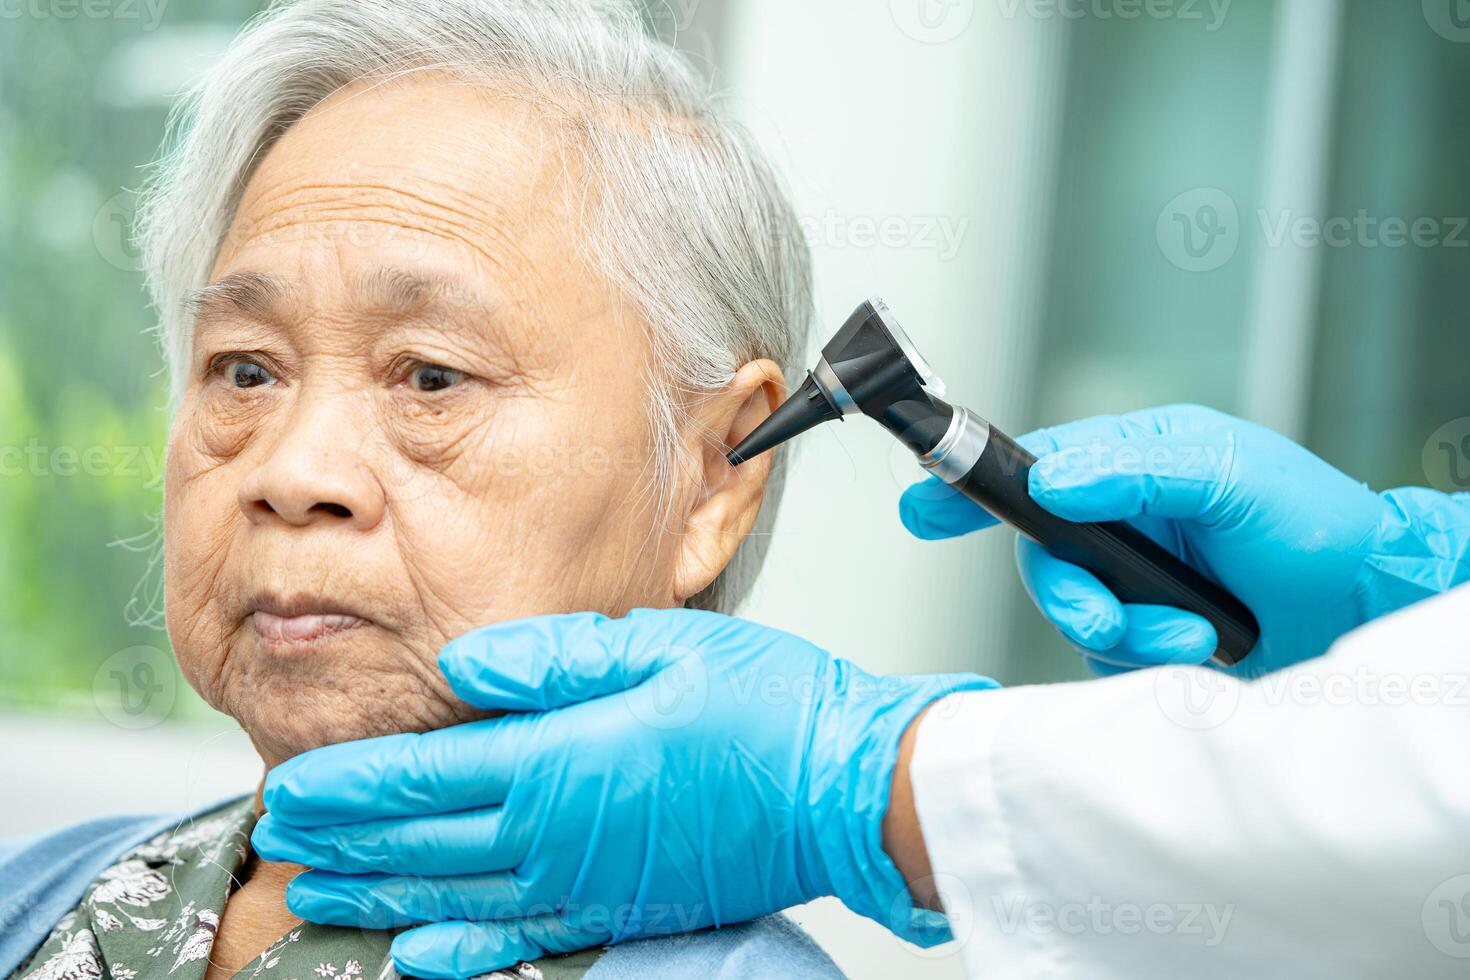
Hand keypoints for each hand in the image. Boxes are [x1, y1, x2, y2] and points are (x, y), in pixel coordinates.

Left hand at [252, 608, 995, 977]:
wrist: (846, 790)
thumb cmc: (765, 709)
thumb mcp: (659, 649)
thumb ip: (551, 660)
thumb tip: (462, 666)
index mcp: (556, 762)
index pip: (418, 779)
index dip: (348, 786)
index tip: (295, 787)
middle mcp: (553, 837)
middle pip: (417, 844)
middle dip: (343, 840)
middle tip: (283, 837)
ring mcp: (582, 885)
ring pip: (451, 899)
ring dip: (377, 895)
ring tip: (317, 893)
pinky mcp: (616, 911)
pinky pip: (515, 942)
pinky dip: (457, 952)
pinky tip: (418, 956)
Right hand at [900, 404, 1469, 676]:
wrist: (1363, 606)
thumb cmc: (1311, 521)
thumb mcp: (1227, 471)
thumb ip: (1135, 470)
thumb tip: (1052, 481)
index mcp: (1130, 464)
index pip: (1030, 468)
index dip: (968, 489)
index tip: (920, 508)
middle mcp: (1121, 521)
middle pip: (1044, 558)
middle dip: (1072, 594)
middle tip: (1107, 616)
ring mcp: (1132, 580)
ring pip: (1074, 614)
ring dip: (1129, 631)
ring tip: (1195, 631)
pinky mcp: (1147, 634)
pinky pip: (1107, 656)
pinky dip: (1145, 660)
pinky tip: (1199, 649)